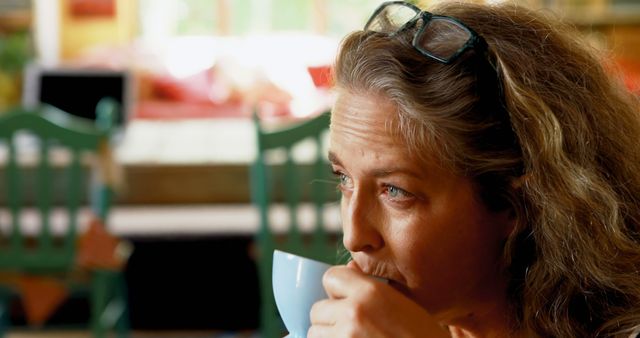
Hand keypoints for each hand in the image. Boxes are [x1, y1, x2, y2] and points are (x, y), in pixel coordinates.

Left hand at [308, 262, 448, 337]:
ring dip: (328, 336)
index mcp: (371, 294)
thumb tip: (348, 268)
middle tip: (352, 328)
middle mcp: (354, 314)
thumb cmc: (423, 337)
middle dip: (330, 318)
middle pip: (318, 309)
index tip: (348, 301)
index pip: (330, 277)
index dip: (338, 289)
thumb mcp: (407, 304)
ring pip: (314, 333)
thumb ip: (373, 287)